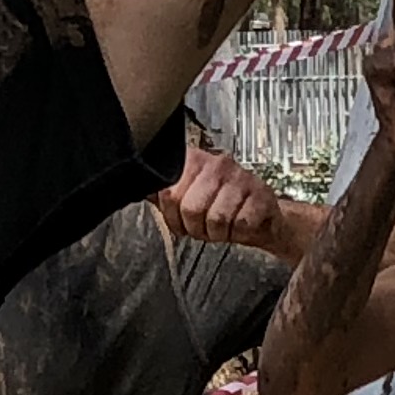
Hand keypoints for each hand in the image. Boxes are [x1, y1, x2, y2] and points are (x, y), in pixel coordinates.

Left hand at [161, 145, 292, 254]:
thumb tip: (132, 188)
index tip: (180, 218)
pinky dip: (239, 233)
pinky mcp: (261, 195)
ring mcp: (241, 178)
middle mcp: (217, 164)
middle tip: (204, 226)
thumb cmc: (220, 207)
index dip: (172, 216)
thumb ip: (160, 193)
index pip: (168, 193)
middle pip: (191, 209)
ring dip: (218, 233)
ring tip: (222, 226)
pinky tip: (240, 225)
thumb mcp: (186, 197)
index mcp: (193, 161)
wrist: (260, 216)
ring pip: (217, 219)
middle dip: (196, 228)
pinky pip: (241, 225)